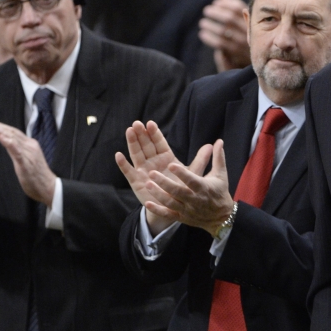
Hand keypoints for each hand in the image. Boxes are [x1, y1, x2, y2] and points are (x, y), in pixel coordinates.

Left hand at [0, 119, 54, 205]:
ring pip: (13, 139)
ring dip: (0, 131)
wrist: (49, 187)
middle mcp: (30, 146)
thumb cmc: (37, 176)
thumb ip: (18, 150)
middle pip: (12, 133)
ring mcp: (29, 154)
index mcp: (30, 145)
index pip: (14, 132)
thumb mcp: (26, 159)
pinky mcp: (27, 163)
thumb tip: (8, 142)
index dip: (1, 127)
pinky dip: (9, 143)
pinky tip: (2, 138)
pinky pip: (17, 151)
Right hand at [115, 120, 210, 234]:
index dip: (155, 133)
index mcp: (166, 158)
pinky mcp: (137, 181)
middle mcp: (153, 162)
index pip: (159, 143)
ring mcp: (144, 170)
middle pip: (146, 145)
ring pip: (137, 154)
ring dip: (132, 143)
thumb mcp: (192, 174)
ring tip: (129, 131)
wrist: (174, 207)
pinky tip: (118, 155)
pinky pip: (129, 171)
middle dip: (141, 134)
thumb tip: (211, 145)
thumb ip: (200, 160)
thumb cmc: (183, 188)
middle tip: (136, 123)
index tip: (150, 123)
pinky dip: (123, 164)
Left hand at [143, 139, 234, 236]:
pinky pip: (168, 215)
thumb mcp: (221, 174)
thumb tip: (219, 141)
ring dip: (158, 194)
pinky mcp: (182, 217)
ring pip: (170, 203)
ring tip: (147, 184)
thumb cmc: (219, 192)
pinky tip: (147, 204)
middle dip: (165, 183)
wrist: (221, 217)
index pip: (191, 180)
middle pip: (177, 191)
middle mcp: (194, 199)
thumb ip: (218, 157)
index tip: (171, 165)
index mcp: (203, 187)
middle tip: (152, 173)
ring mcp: (187, 210)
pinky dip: (158, 210)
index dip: (181, 173)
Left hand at [199, 0, 250, 71]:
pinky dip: (209, 37)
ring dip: (210, 25)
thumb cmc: (249, 38)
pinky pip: (219, 43)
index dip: (226, 3)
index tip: (216, 2)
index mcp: (253, 21)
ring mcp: (243, 43)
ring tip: (203, 23)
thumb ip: (235, 11)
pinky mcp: (236, 53)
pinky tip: (203, 34)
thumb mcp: (246, 23)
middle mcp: (249, 32)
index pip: (238, 7)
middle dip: (216, 12)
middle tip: (207, 10)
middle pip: (229, 18)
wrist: (262, 62)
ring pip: (223, 31)